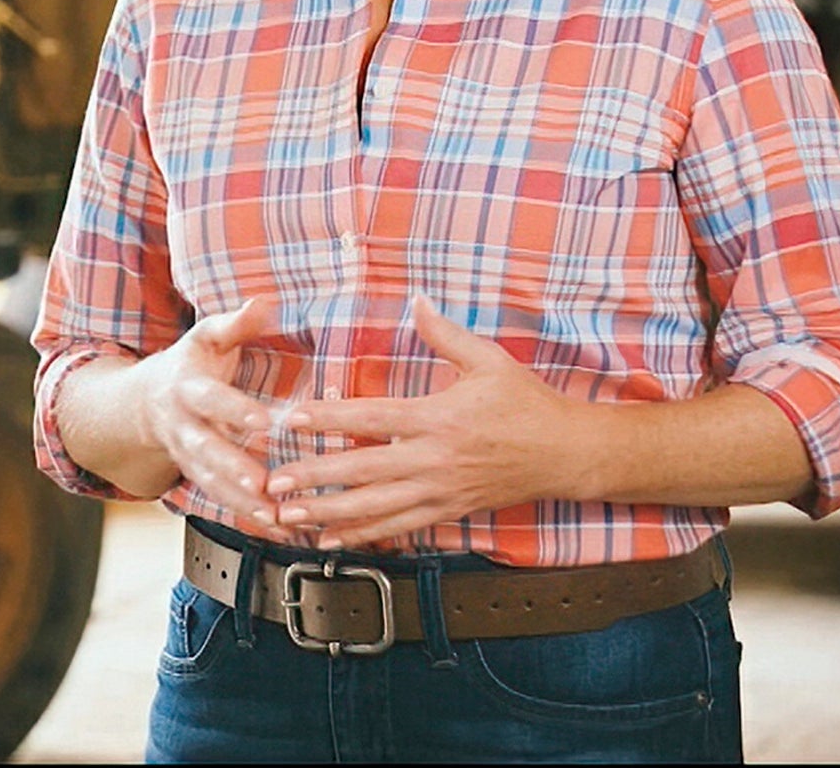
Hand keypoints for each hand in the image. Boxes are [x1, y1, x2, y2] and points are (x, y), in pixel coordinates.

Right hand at [133, 298, 281, 523]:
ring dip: (240, 501)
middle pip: (205, 448)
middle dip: (233, 468)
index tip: (265, 423)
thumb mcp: (206, 337)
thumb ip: (235, 323)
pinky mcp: (194, 475)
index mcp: (186, 387)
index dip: (235, 410)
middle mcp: (182, 425)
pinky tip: (273, 525)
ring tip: (273, 516)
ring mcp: (185, 455)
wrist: (143, 401)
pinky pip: (216, 498)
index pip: (211, 399)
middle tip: (263, 484)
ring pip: (210, 481)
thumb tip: (263, 301)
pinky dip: (243, 513)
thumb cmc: (189, 364)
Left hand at [264, 297, 599, 548]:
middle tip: (273, 482)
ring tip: (287, 517)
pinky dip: (362, 535)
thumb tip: (417, 299)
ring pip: (374, 508)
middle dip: (314, 477)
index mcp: (438, 418)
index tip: (291, 418)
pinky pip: (398, 527)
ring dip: (327, 513)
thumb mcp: (490, 360)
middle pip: (363, 471)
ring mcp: (440, 490)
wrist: (567, 454)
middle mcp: (434, 459)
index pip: (372, 417)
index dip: (328, 417)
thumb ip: (446, 333)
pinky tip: (330, 538)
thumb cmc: (528, 404)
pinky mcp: (448, 511)